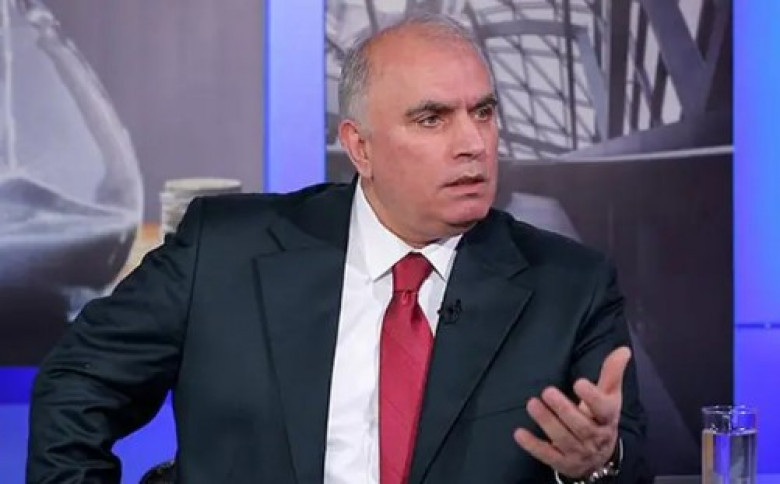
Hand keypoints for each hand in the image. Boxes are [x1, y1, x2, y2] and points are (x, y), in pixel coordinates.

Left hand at [513, 347, 630, 478]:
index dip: (592, 397)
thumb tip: (623, 349)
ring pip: (563, 439)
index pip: (604, 409)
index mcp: (608, 419)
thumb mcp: (609, 397)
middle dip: (564, 409)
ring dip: (547, 422)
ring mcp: (578, 452)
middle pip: (581, 425)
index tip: (579, 382)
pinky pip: (547, 455)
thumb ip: (612, 373)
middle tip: (547, 391)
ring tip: (532, 404)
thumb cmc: (601, 418)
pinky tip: (519, 433)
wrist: (599, 458)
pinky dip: (533, 446)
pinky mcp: (562, 462)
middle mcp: (595, 438)